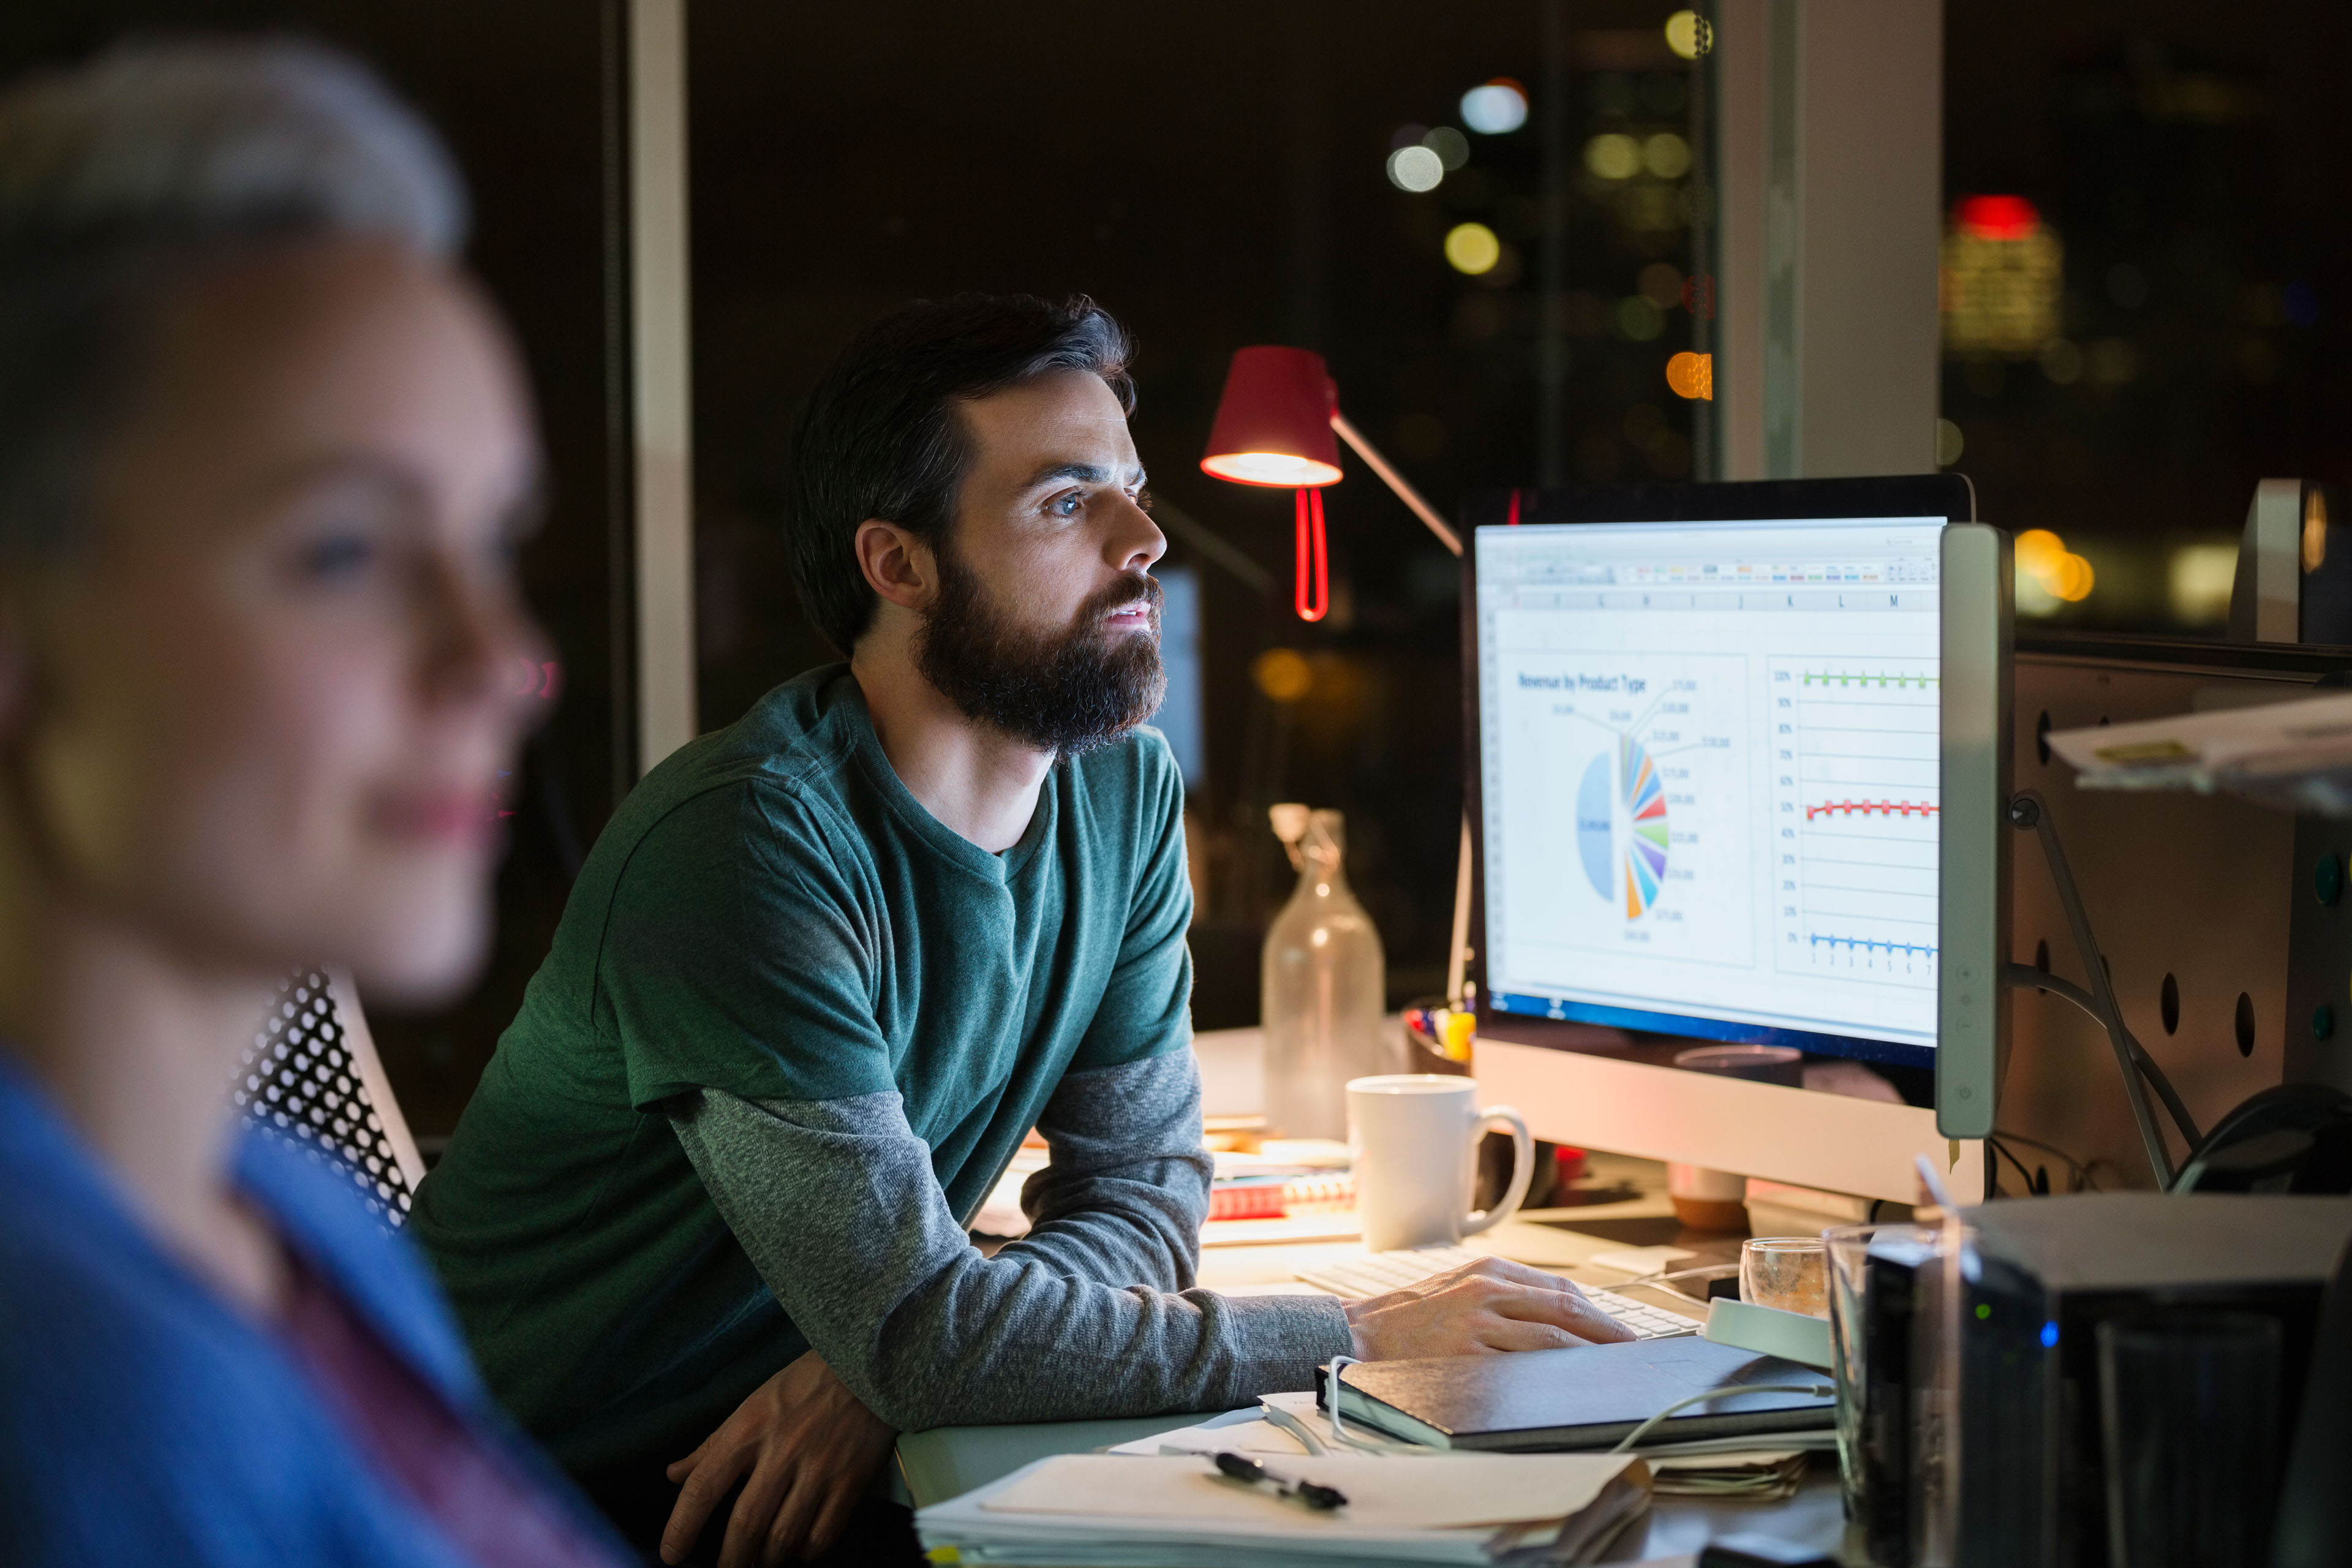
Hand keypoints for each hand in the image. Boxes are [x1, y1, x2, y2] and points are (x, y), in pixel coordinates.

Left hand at [661, 1350, 896, 1566]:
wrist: (867, 1371)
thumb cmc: (801, 1386)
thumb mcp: (751, 1404)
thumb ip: (712, 1444)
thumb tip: (674, 1474)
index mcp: (749, 1430)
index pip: (703, 1487)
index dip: (681, 1527)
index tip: (671, 1554)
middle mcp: (781, 1453)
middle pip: (746, 1524)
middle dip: (730, 1560)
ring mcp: (819, 1470)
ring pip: (784, 1538)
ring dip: (767, 1560)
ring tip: (760, 1562)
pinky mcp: (850, 1483)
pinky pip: (822, 1536)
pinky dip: (805, 1552)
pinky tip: (798, 1549)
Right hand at [1341, 1256, 1636, 1358]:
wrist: (1353, 1334)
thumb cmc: (1408, 1317)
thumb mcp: (1458, 1287)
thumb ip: (1503, 1295)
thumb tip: (1559, 1315)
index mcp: (1488, 1272)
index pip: (1560, 1290)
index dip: (1598, 1314)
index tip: (1622, 1333)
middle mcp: (1486, 1291)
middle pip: (1565, 1312)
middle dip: (1606, 1335)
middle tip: (1633, 1353)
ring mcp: (1476, 1324)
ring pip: (1550, 1342)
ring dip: (1588, 1359)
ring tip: (1612, 1375)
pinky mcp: (1465, 1356)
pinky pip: (1519, 1370)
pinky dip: (1550, 1380)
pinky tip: (1567, 1389)